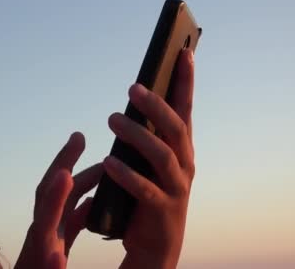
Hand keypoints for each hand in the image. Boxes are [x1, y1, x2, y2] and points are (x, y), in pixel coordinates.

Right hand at [15, 132, 102, 268]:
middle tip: (78, 138)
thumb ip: (74, 221)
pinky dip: (50, 264)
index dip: (67, 162)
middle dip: (61, 166)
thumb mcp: (61, 243)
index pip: (58, 190)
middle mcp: (41, 236)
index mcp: (51, 226)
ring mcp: (38, 255)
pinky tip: (57, 257)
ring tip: (64, 176)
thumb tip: (89, 200)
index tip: (80, 136)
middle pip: (47, 196)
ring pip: (42, 226)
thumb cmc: (43, 268)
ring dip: (51, 202)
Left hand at [103, 49, 195, 268]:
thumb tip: (137, 97)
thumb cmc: (149, 193)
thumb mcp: (150, 160)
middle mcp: (185, 164)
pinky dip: (127, 174)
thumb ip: (148, 133)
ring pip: (163, 155)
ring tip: (113, 119)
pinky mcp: (162, 210)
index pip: (185, 108)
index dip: (185, 82)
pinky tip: (108, 162)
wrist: (156, 243)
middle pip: (176, 128)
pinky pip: (145, 189)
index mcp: (181, 148)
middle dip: (157, 105)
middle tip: (132, 88)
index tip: (183, 52)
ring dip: (138, 135)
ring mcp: (176, 187)